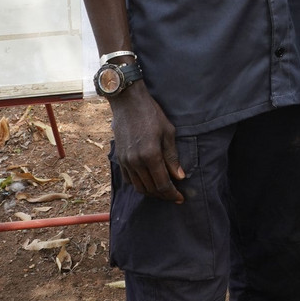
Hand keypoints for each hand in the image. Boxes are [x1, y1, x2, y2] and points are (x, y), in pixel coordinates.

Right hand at [109, 82, 184, 202]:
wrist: (127, 102)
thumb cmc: (151, 114)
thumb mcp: (168, 133)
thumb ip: (172, 157)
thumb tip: (180, 177)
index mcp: (150, 155)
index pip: (162, 184)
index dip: (172, 194)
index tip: (180, 198)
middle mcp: (136, 162)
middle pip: (150, 189)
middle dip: (163, 195)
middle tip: (173, 195)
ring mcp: (125, 161)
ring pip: (138, 187)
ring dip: (151, 192)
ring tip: (162, 190)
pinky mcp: (119, 158)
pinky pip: (128, 179)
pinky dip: (138, 184)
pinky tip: (147, 181)